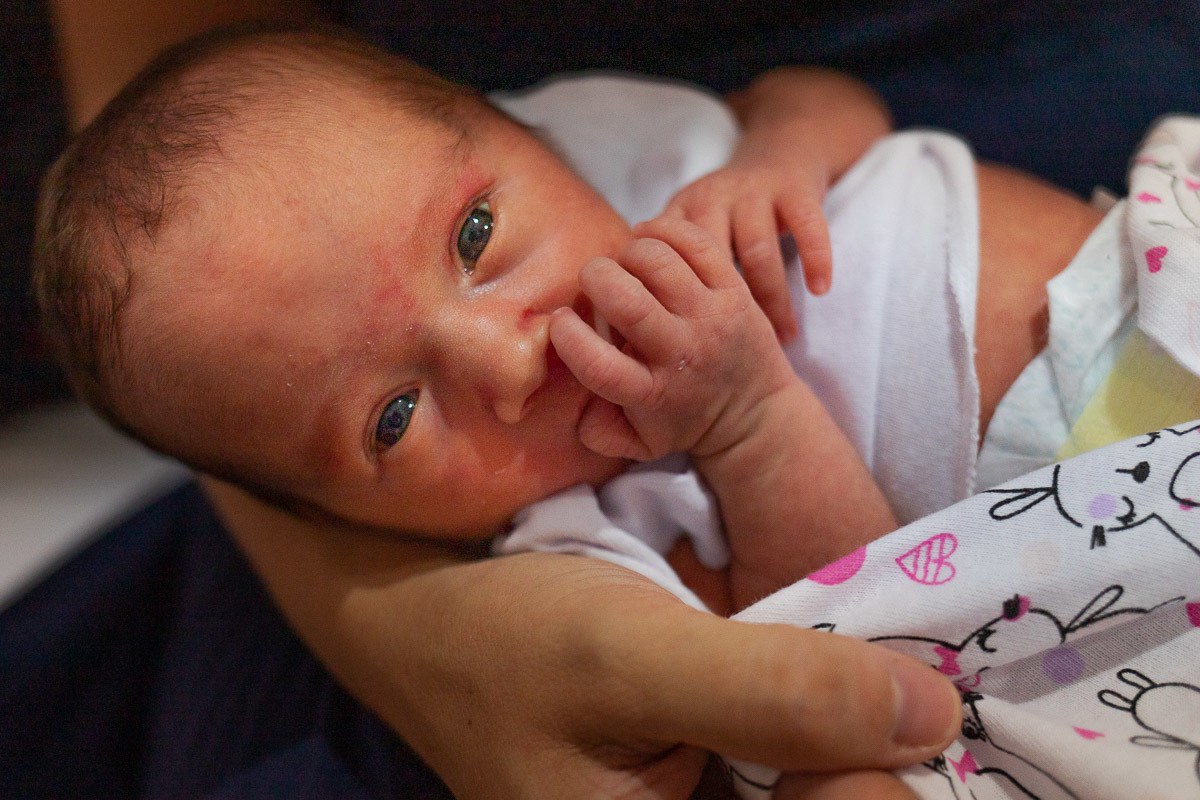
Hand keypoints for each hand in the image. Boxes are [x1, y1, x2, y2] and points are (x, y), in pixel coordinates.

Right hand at [214, 479, 956, 799]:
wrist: (417, 612)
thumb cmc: (509, 636)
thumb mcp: (637, 656)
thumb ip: (781, 693)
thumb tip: (937, 714)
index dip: (880, 779)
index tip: (922, 702)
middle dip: (867, 753)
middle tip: (909, 674)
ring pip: (802, 781)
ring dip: (843, 730)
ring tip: (882, 668)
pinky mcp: (689, 777)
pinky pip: (773, 761)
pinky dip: (809, 718)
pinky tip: (825, 671)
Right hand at [549, 217, 794, 460]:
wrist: (754, 413)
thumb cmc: (682, 421)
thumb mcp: (637, 443)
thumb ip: (595, 429)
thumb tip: (568, 391)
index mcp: (650, 393)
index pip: (598, 364)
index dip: (568, 335)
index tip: (562, 320)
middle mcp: (681, 353)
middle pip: (626, 300)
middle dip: (595, 277)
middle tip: (593, 280)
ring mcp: (710, 317)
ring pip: (657, 260)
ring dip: (628, 250)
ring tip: (626, 263)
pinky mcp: (734, 290)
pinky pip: (694, 241)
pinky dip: (663, 229)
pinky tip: (649, 239)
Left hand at [661, 67, 891, 342]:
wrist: (783, 151)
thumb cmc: (730, 210)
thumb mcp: (691, 225)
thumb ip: (666, 262)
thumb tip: (635, 329)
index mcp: (680, 211)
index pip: (667, 261)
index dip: (678, 305)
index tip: (686, 347)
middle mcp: (712, 196)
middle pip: (710, 258)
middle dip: (728, 310)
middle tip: (738, 353)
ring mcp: (755, 189)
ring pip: (758, 250)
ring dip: (774, 298)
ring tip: (785, 337)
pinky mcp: (796, 187)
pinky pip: (807, 226)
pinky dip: (815, 259)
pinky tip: (819, 291)